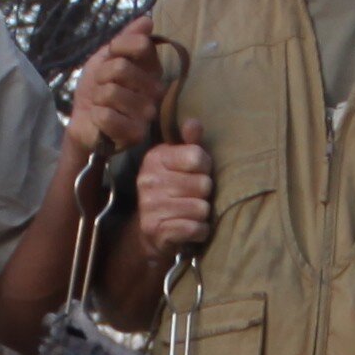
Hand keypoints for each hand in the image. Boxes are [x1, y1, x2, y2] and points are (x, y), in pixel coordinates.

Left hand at [65, 16, 165, 157]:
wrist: (85, 121)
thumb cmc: (97, 88)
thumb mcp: (106, 58)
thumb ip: (126, 39)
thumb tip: (147, 20)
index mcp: (152, 69)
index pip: (142, 45)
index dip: (116, 48)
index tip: (110, 59)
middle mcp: (156, 90)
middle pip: (121, 67)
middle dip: (101, 76)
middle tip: (101, 87)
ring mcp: (147, 113)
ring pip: (111, 92)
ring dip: (97, 97)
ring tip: (101, 105)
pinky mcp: (136, 134)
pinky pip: (106, 116)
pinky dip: (96, 116)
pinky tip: (101, 121)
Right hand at [133, 137, 215, 258]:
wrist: (152, 231)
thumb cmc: (175, 191)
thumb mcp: (181, 163)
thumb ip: (191, 143)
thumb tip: (194, 122)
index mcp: (155, 158)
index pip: (197, 156)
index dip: (205, 167)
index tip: (198, 173)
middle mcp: (148, 180)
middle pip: (203, 184)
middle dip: (205, 193)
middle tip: (194, 197)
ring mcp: (150, 206)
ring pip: (201, 208)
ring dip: (203, 214)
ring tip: (192, 213)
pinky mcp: (156, 230)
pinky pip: (195, 228)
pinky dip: (200, 231)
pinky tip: (191, 228)